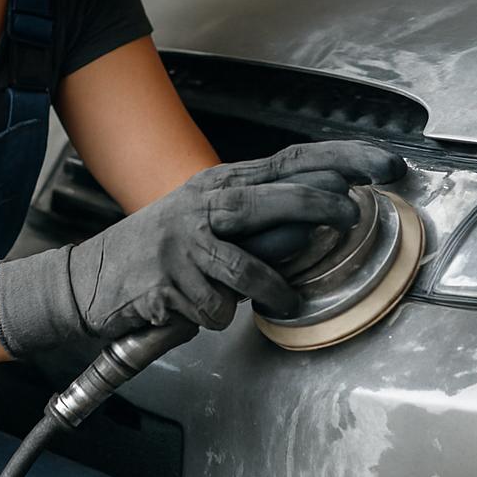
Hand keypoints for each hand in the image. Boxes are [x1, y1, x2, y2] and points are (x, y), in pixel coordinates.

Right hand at [0, 139, 405, 356]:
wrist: (90, 280)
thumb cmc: (160, 252)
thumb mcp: (211, 223)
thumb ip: (262, 223)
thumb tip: (316, 224)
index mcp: (221, 184)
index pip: (292, 161)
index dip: (343, 160)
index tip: (385, 166)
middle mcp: (204, 203)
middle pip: (273, 195)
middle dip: (319, 204)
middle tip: (353, 217)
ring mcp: (184, 241)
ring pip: (248, 263)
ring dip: (273, 288)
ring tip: (281, 302)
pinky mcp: (169, 279)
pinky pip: (217, 306)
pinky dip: (219, 315)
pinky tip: (202, 310)